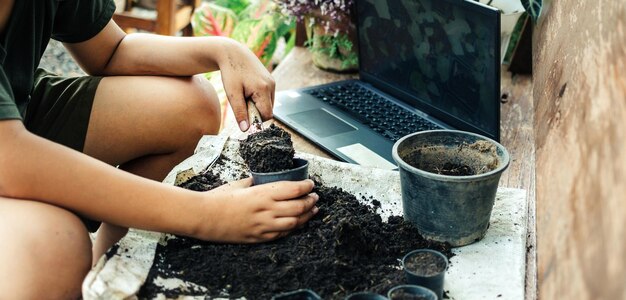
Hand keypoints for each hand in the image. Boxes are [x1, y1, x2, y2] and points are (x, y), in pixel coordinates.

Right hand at [195, 178, 318, 242]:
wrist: (204, 218)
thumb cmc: (219, 198)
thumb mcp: (240, 184)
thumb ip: (256, 182)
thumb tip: (265, 179)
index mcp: (263, 193)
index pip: (294, 190)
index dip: (307, 187)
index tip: (311, 184)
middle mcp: (267, 210)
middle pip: (299, 207)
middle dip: (311, 201)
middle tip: (315, 196)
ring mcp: (264, 226)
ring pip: (295, 223)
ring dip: (307, 216)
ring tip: (313, 210)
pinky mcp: (259, 238)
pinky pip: (282, 234)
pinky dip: (294, 228)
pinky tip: (298, 223)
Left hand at [218, 39, 274, 130]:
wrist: (233, 53)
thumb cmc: (231, 72)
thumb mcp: (232, 94)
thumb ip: (240, 112)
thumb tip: (245, 129)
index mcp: (263, 89)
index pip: (267, 115)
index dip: (257, 119)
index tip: (245, 115)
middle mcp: (271, 86)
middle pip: (269, 111)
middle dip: (256, 111)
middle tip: (243, 102)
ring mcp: (272, 82)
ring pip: (269, 104)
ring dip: (258, 105)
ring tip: (245, 95)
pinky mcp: (271, 80)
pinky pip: (268, 97)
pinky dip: (259, 98)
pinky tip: (249, 90)